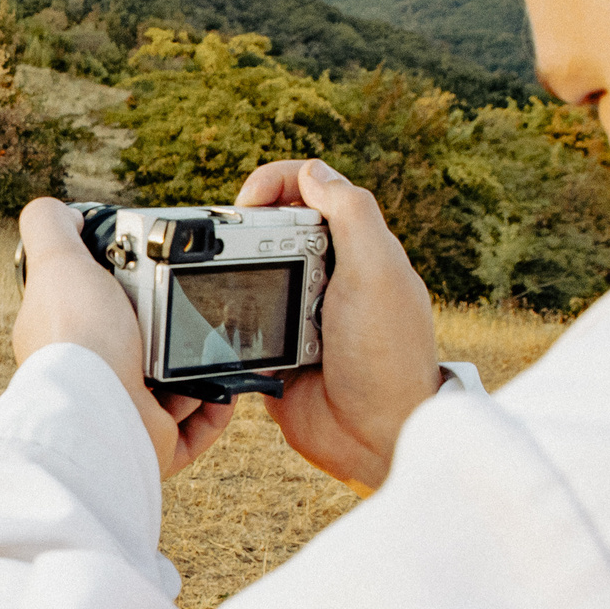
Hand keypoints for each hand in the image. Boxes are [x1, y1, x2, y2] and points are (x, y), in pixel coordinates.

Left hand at [12, 199, 232, 478]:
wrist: (102, 410)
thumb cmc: (78, 338)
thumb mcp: (57, 261)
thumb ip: (49, 226)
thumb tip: (59, 213)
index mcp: (68, 337)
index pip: (98, 308)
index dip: (126, 288)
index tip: (159, 271)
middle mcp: (92, 376)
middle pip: (142, 345)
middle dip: (174, 325)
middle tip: (200, 303)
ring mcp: (122, 412)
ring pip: (172, 388)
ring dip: (202, 367)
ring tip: (223, 344)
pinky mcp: (152, 442)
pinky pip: (194, 429)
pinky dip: (216, 408)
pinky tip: (228, 385)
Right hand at [235, 159, 440, 493]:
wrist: (374, 438)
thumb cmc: (387, 356)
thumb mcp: (378, 272)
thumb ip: (352, 213)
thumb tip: (313, 169)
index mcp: (357, 249)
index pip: (311, 192)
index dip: (275, 183)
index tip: (246, 202)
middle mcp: (328, 276)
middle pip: (272, 227)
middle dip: (245, 227)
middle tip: (225, 246)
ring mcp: (299, 313)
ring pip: (250, 272)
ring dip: (233, 275)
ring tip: (222, 285)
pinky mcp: (275, 349)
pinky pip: (239, 322)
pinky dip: (228, 318)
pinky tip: (224, 319)